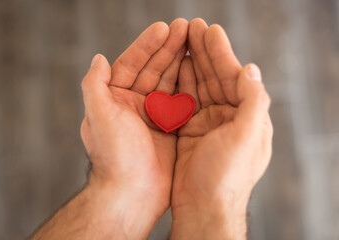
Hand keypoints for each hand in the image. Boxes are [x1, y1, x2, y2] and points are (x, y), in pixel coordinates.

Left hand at [80, 19, 187, 237]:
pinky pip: (182, 100)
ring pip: (169, 82)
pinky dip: (190, 84)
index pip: (131, 64)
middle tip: (186, 27)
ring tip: (195, 40)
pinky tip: (199, 69)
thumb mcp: (99, 116)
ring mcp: (154, 116)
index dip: (146, 45)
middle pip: (153, 69)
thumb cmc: (115, 157)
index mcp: (115, 99)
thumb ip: (94, 85)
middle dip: (168, 48)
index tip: (163, 27)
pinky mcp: (171, 128)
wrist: (132, 194)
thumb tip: (98, 58)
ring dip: (181, 61)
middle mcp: (134, 105)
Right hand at [170, 18, 272, 238]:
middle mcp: (229, 118)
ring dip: (190, 63)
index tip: (208, 30)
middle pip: (215, 78)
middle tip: (191, 26)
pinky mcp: (190, 132)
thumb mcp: (247, 138)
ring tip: (180, 40)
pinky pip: (184, 101)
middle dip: (204, 52)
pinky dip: (179, 84)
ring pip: (198, 86)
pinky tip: (174, 68)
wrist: (203, 208)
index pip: (234, 77)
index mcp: (247, 117)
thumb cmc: (226, 177)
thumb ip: (253, 101)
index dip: (221, 53)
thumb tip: (251, 68)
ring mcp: (208, 124)